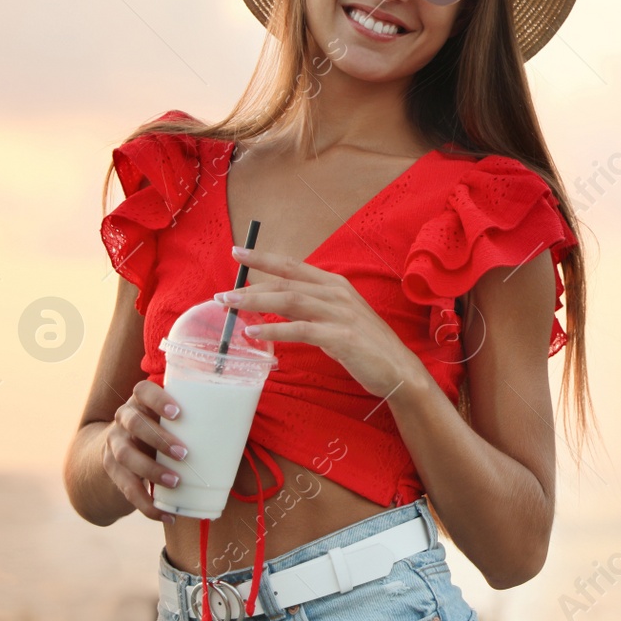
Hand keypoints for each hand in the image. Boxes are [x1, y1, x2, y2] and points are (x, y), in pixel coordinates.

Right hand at [101, 379, 187, 523]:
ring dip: (152, 471)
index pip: (142, 391)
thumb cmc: (160, 429)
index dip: (158, 399)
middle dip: (160, 439)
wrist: (117, 450)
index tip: (178, 413)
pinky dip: (146, 505)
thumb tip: (241, 423)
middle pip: (135, 423)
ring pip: (127, 456)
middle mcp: (123, 419)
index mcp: (141, 401)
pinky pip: (127, 489)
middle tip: (185, 453)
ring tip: (176, 482)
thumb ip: (192, 418)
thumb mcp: (168, 419)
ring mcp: (114, 445)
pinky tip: (166, 515)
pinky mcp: (112, 471)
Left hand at [219, 245, 430, 400]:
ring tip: (231, 308)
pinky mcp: (341, 337)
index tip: (238, 252)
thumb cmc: (365, 344)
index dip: (264, 257)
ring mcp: (340, 314)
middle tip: (223, 293)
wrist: (398, 368)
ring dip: (257, 303)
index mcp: (335, 284)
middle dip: (251, 285)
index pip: (293, 265)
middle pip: (286, 282)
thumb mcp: (336, 317)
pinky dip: (275, 332)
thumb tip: (274, 304)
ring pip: (290, 301)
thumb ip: (309, 307)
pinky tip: (255, 335)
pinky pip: (301, 330)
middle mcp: (337, 293)